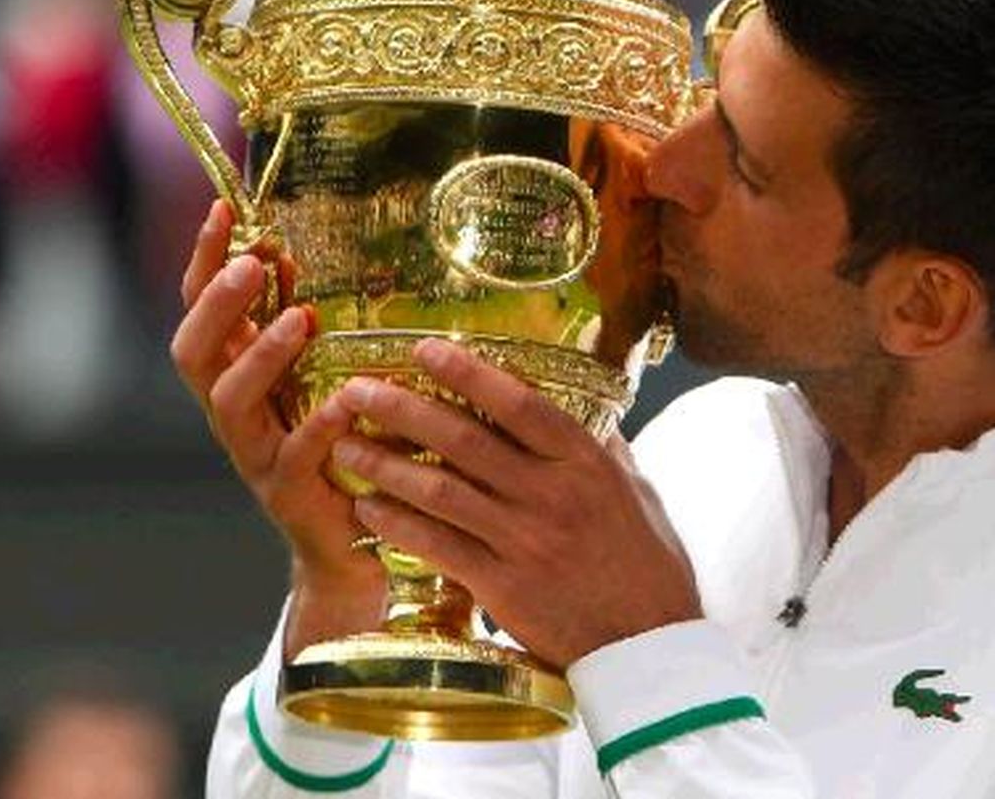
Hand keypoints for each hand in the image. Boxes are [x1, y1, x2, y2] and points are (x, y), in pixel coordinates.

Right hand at [169, 200, 383, 655]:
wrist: (345, 545)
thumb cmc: (332, 446)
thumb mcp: (309, 375)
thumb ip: (292, 319)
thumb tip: (285, 252)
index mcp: (232, 376)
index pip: (199, 310)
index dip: (203, 261)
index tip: (224, 208)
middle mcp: (230, 415)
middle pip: (193, 354)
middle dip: (216, 305)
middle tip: (250, 263)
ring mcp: (252, 456)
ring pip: (230, 404)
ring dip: (262, 355)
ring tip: (303, 317)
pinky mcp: (288, 496)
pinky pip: (293, 459)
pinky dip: (319, 428)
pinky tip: (347, 400)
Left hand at [326, 339, 701, 668]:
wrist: (648, 647)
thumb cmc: (649, 567)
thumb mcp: (638, 494)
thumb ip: (606, 451)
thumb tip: (588, 412)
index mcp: (585, 463)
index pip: (519, 403)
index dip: (468, 372)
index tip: (424, 348)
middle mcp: (551, 494)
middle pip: (464, 439)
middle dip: (403, 409)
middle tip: (358, 390)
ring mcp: (523, 541)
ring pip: (440, 490)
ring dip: (386, 464)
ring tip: (345, 445)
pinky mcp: (501, 587)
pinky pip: (437, 545)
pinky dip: (397, 523)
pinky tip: (367, 507)